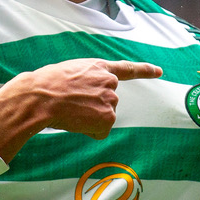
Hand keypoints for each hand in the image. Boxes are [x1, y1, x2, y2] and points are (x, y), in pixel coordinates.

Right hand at [0, 59, 161, 159]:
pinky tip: (75, 122)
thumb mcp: (69, 71)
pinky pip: (99, 131)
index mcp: (99, 67)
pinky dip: (88, 131)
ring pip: (103, 117)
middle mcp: (109, 82)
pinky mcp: (107, 117)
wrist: (40, 96)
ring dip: (89, 118)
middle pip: (107, 101)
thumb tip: (82, 96)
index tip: (159, 71)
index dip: (144, 70)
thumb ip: (85, 79)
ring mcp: (110, 100)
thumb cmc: (46, 84)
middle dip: (92, 106)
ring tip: (70, 111)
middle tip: (71, 104)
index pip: (127, 68)